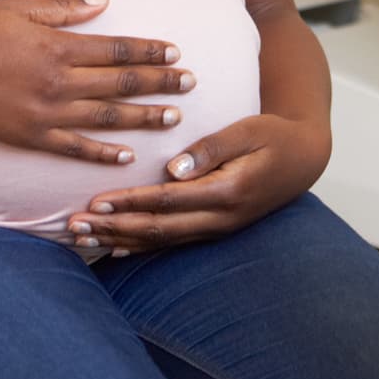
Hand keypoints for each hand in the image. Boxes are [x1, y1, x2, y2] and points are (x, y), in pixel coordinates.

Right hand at [0, 0, 192, 163]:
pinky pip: (74, 148)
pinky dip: (103, 152)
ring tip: (175, 116)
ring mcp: (45, 114)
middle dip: (161, 82)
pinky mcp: (29, 137)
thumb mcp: (16, 6)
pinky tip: (127, 155)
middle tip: (192, 82)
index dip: (150, 51)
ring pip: (107, 119)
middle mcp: (58, 82)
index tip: (176, 52)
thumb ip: (63, 7)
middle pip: (121, 84)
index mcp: (58, 46)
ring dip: (144, 117)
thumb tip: (104, 3)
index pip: (118, 49)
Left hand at [66, 112, 329, 253]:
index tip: (96, 201)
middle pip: (158, 229)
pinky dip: (140, 246)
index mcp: (226, 192)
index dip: (131, 203)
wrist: (304, 159)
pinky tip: (114, 247)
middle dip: (113, 228)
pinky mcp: (214, 228)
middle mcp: (220, 219)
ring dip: (119, 239)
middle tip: (74, 226)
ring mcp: (217, 229)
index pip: (168, 201)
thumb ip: (211, 148)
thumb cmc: (274, 137)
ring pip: (160, 240)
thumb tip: (173, 168)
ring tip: (82, 238)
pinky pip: (172, 242)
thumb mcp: (248, 131)